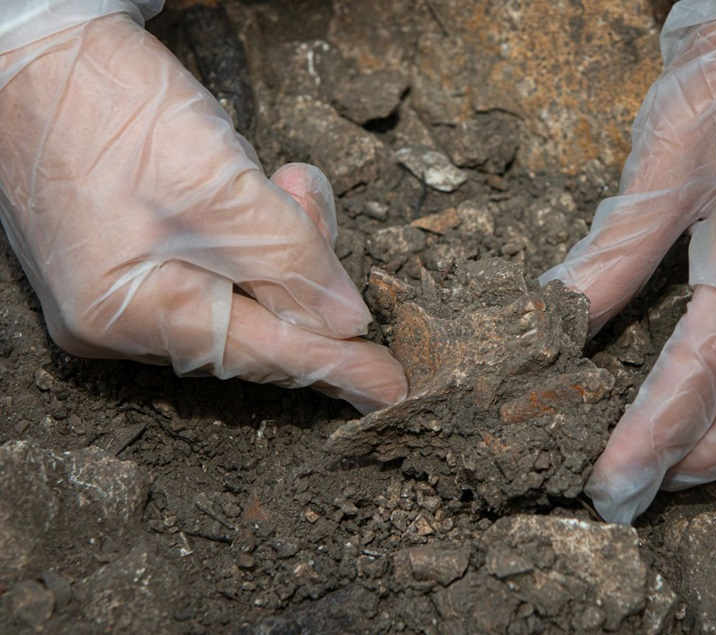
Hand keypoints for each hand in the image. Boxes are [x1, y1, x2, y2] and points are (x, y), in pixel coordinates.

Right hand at [0, 12, 405, 410]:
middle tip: (308, 201)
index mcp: (133, 313)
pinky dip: (246, 238)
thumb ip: (291, 263)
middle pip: (253, 325)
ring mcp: (114, 294)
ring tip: (281, 179)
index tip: (393, 390)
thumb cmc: (113, 111)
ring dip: (278, 243)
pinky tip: (253, 187)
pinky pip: (208, 272)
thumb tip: (345, 323)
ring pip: (237, 295)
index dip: (336, 368)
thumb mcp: (221, 189)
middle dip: (302, 272)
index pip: (263, 353)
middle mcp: (118, 321)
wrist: (35, 56)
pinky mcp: (120, 261)